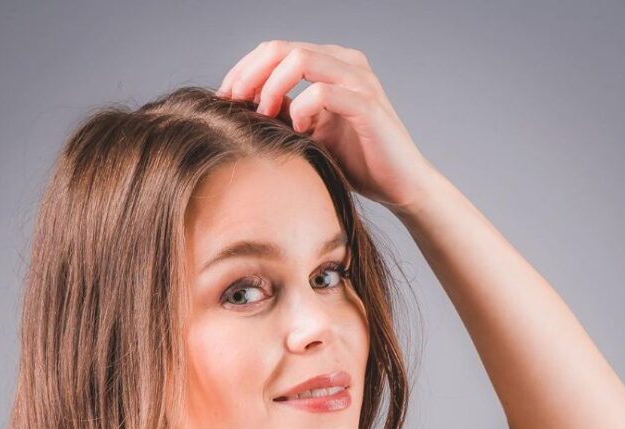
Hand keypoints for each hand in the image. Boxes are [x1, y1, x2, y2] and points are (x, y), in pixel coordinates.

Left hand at [216, 40, 431, 212]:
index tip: (224, 100)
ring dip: (271, 87)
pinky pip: (323, 92)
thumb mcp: (309, 134)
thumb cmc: (357, 162)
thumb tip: (243, 107)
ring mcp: (358, 80)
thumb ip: (284, 114)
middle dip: (249, 74)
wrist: (400, 185)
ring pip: (300, 59)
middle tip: (233, 104)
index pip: (275, 50)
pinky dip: (302, 108)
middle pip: (281, 48)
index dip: (243, 70)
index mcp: (329, 63)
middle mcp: (344, 62)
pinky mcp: (367, 104)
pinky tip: (298, 130)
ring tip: (262, 115)